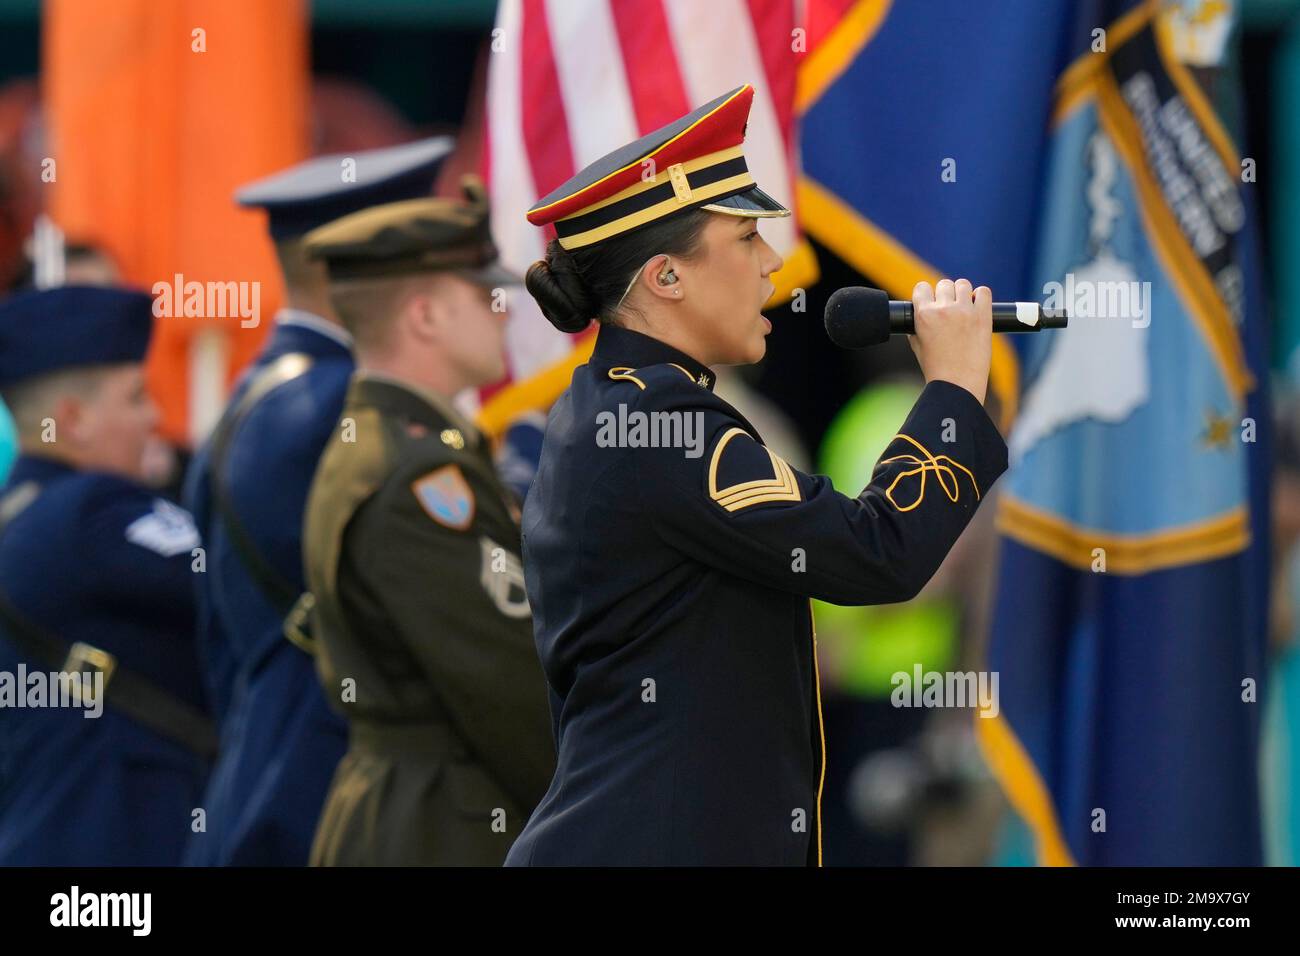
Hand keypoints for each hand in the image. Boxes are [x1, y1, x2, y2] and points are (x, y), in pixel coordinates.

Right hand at [907, 278, 992, 403]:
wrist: (957, 384)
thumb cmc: (936, 369)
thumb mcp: (917, 346)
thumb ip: (916, 327)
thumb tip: (920, 315)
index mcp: (923, 316)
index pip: (921, 287)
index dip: (926, 294)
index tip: (931, 302)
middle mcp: (943, 310)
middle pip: (943, 284)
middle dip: (945, 295)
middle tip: (949, 309)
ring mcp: (964, 312)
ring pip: (963, 284)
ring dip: (962, 293)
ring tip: (964, 307)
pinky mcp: (983, 316)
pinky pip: (984, 292)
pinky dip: (981, 297)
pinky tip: (978, 307)